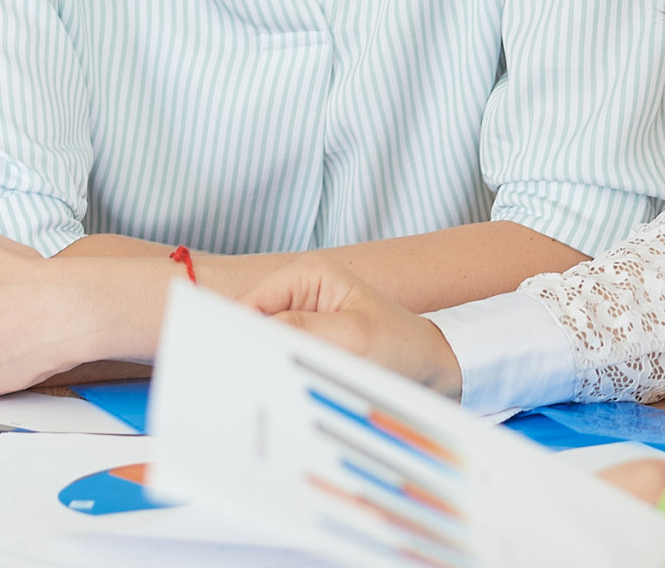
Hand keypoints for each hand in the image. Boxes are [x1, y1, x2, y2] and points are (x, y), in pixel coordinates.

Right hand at [241, 259, 461, 395]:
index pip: (251, 303)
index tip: (234, 368)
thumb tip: (255, 334)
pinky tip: (289, 390)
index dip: (240, 335)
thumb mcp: (354, 337)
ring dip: (269, 366)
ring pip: (263, 344)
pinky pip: (279, 357)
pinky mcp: (305, 341)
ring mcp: (300, 318)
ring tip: (282, 388)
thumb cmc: (402, 344)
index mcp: (306, 274)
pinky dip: (281, 374)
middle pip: (252, 323)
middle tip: (257, 384)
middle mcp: (297, 292)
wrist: (431, 368)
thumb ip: (301, 331)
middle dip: (254, 352)